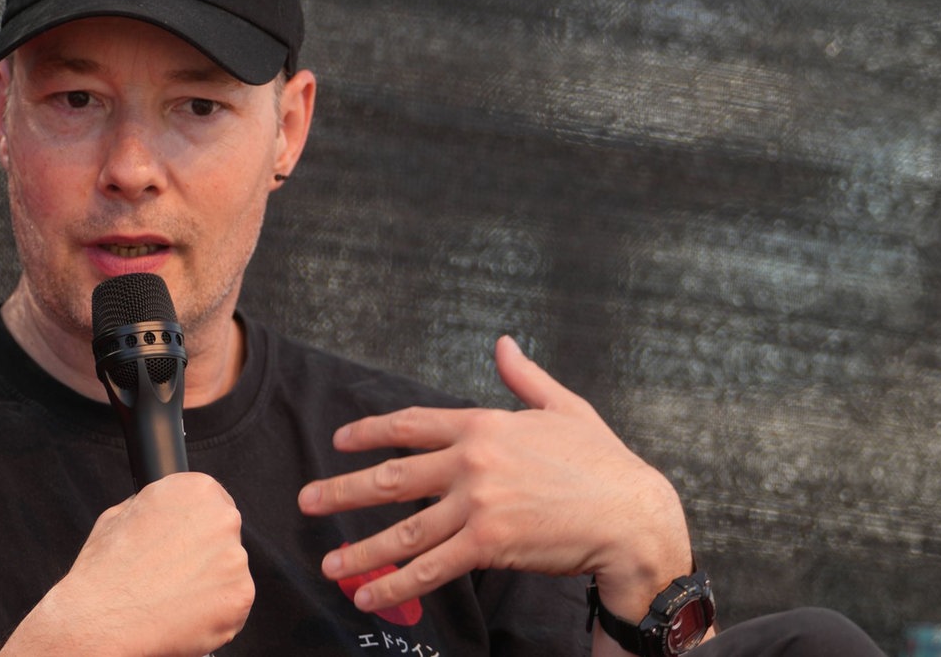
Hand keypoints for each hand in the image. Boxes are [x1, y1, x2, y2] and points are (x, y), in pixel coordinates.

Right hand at [1, 472, 252, 656]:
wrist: (98, 619)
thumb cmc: (105, 570)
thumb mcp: (121, 514)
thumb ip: (155, 505)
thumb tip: (165, 509)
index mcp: (198, 490)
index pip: (214, 504)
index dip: (196, 528)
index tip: (186, 544)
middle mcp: (224, 519)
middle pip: (225, 538)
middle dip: (205, 556)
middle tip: (174, 575)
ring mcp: (235, 560)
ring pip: (229, 573)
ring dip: (210, 586)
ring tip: (172, 598)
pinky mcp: (240, 597)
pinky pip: (232, 605)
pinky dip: (213, 615)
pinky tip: (183, 616)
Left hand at [297, 337, 691, 620]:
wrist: (633, 516)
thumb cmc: (604, 463)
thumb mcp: (565, 407)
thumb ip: (525, 378)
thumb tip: (504, 344)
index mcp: (485, 424)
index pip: (410, 425)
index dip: (369, 433)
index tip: (340, 442)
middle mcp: (472, 461)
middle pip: (392, 477)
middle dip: (342, 491)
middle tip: (307, 500)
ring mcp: (478, 504)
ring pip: (403, 531)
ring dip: (359, 550)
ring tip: (327, 563)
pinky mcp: (489, 544)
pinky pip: (430, 568)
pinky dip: (394, 584)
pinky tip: (368, 596)